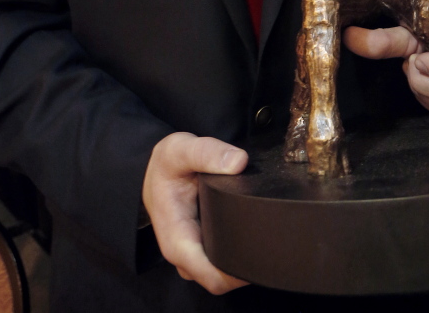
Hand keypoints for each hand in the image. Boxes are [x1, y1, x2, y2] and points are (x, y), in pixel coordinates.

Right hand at [142, 131, 249, 294]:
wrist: (157, 169)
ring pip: (225, 270)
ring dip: (244, 257)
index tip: (262, 252)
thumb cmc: (166, 165)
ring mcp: (195, 254)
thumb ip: (207, 152)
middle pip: (223, 278)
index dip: (239, 273)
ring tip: (264, 230)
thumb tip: (238, 162)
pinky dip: (239, 248)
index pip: (213, 277)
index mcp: (178, 242)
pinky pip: (225, 258)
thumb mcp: (179, 149)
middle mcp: (186, 256)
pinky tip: (253, 228)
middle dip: (247, 265)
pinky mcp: (204, 246)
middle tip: (271, 235)